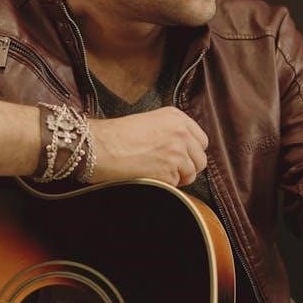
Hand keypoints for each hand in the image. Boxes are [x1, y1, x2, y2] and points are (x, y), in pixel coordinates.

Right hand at [87, 106, 207, 185]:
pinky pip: (176, 185)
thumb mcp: (149, 121)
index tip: (183, 157)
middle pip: (200, 159)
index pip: (201, 140)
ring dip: (177, 178)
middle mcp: (181, 133)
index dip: (192, 152)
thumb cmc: (116, 135)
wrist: (100, 146)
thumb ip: (171, 131)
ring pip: (191, 174)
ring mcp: (177, 153)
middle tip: (171, 169)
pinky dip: (165, 185)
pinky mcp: (170, 172)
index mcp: (177, 117)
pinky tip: (149, 176)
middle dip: (188, 167)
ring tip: (157, 173)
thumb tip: (185, 150)